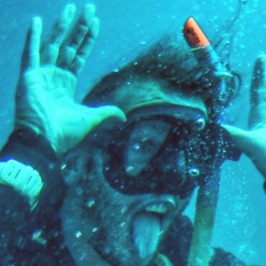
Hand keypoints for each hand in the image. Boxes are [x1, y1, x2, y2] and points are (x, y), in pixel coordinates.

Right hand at [16, 4, 122, 154]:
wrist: (46, 140)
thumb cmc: (65, 132)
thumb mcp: (91, 119)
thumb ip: (106, 113)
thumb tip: (123, 116)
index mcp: (66, 84)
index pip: (79, 55)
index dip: (87, 39)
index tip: (95, 23)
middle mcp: (54, 75)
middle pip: (69, 45)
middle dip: (79, 28)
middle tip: (88, 8)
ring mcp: (41, 74)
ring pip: (54, 44)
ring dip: (62, 26)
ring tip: (71, 9)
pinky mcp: (30, 76)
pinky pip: (31, 53)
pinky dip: (34, 38)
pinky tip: (38, 22)